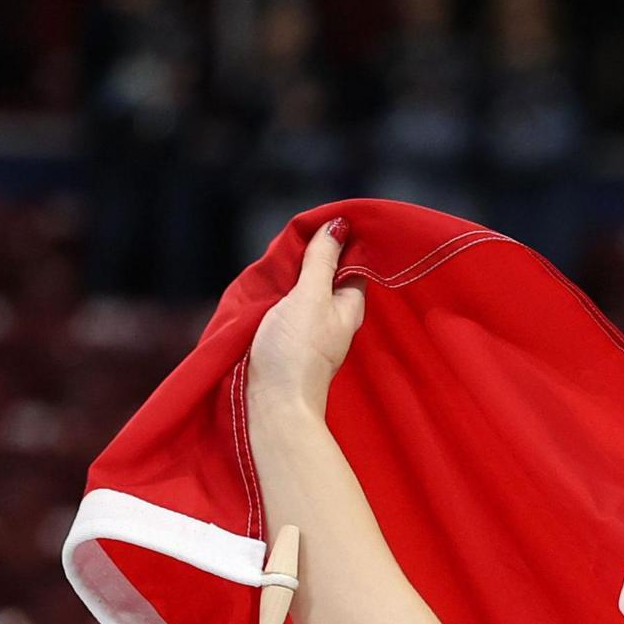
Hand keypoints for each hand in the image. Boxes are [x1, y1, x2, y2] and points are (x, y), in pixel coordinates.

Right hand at [247, 217, 366, 422]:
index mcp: (350, 306)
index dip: (342, 241)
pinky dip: (281, 292)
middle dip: (314, 255)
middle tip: (296, 234)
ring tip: (279, 254)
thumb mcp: (310, 296)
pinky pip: (289, 307)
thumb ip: (322, 262)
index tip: (325, 220)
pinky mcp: (289, 340)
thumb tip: (339, 227)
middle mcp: (335, 318)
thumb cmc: (296, 350)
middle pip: (329, 276)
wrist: (272, 402)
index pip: (354, 264)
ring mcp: (312, 330)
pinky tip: (269, 284)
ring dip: (295, 273)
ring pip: (307, 291)